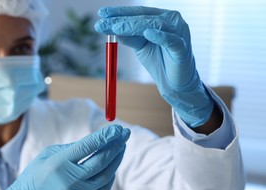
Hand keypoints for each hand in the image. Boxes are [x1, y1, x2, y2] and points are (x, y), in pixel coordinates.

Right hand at [0, 125, 129, 189]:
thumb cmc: (37, 173)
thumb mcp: (48, 154)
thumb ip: (73, 147)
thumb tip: (96, 142)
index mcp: (60, 163)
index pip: (88, 147)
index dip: (105, 137)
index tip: (117, 128)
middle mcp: (71, 179)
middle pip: (101, 161)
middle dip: (116, 145)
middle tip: (124, 134)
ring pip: (106, 175)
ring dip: (116, 159)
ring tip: (121, 147)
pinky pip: (104, 187)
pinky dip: (111, 174)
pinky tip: (112, 164)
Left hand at [95, 6, 213, 126]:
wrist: (173, 83)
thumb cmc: (159, 61)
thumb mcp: (140, 46)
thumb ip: (129, 36)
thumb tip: (110, 27)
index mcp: (160, 17)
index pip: (138, 12)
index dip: (119, 12)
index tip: (101, 13)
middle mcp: (171, 20)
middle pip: (143, 17)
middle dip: (121, 20)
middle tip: (102, 23)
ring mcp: (179, 32)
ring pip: (154, 25)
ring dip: (133, 26)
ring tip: (116, 28)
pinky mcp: (182, 47)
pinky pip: (171, 40)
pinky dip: (160, 36)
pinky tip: (148, 33)